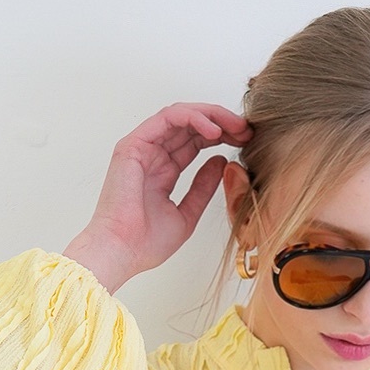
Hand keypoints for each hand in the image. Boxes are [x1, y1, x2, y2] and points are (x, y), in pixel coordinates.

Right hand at [62, 104, 252, 291]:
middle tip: (247, 129)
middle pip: (190, 125)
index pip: (195, 142)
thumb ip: (203, 188)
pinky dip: (193, 118)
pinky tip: (214, 130)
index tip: (246, 142)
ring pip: (181, 116)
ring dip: (211, 116)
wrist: (122, 252)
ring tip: (236, 126)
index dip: (222, 137)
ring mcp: (142, 147)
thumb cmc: (146, 243)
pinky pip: (168, 119)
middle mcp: (152, 155)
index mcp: (163, 171)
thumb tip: (221, 162)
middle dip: (221, 123)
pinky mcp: (134, 144)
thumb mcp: (187, 214)